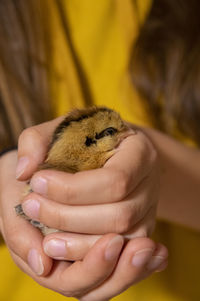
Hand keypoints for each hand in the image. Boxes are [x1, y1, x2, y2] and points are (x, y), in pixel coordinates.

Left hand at [0, 152, 167, 300]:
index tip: (37, 182)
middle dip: (69, 218)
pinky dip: (91, 259)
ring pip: (120, 241)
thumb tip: (23, 172)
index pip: (115, 181)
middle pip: (118, 216)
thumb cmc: (87, 140)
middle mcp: (150, 184)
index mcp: (140, 152)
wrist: (112, 154)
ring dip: (78, 245)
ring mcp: (148, 212)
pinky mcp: (139, 232)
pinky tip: (62, 250)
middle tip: (31, 207)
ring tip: (45, 241)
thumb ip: (37, 141)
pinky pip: (120, 257)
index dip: (73, 190)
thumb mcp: (63, 128)